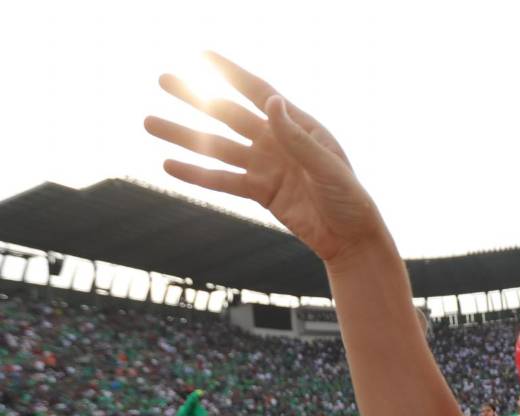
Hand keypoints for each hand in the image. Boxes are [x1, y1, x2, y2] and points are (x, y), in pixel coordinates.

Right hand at [145, 52, 385, 265]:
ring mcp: (266, 166)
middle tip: (162, 79)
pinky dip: (196, 174)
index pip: (259, 92)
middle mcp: (278, 141)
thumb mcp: (327, 166)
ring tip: (149, 122)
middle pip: (227, 114)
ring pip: (217, 146)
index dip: (230, 73)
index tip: (202, 54)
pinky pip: (222, 180)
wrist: (350, 238)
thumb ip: (297, 138)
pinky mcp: (260, 192)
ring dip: (184, 135)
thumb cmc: (349, 197)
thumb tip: (271, 102)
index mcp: (298, 126)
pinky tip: (168, 164)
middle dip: (194, 97)